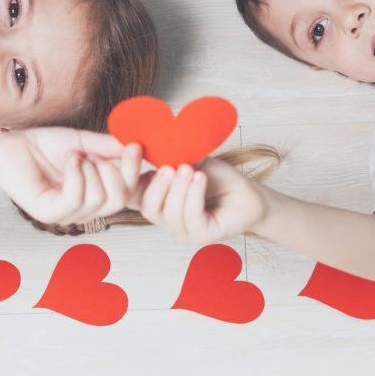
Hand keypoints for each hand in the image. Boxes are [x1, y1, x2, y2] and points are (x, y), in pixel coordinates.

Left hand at [0, 128, 142, 225]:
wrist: (11, 146)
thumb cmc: (44, 146)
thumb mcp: (84, 143)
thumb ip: (109, 148)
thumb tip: (137, 144)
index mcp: (95, 196)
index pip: (128, 194)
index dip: (135, 171)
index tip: (136, 146)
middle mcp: (83, 210)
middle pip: (120, 200)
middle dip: (115, 171)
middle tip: (93, 153)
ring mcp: (66, 215)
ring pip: (100, 198)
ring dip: (91, 168)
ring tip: (73, 155)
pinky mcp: (49, 213)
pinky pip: (77, 198)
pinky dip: (77, 173)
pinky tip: (69, 159)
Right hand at [130, 157, 267, 243]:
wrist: (246, 192)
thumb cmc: (216, 177)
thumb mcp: (189, 161)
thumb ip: (169, 156)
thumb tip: (150, 139)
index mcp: (156, 199)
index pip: (130, 193)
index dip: (127, 173)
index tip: (133, 148)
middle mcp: (165, 218)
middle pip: (147, 207)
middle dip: (157, 185)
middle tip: (168, 166)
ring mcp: (182, 230)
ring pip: (169, 213)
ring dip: (179, 188)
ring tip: (189, 170)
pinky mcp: (202, 236)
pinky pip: (190, 217)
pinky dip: (194, 195)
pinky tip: (200, 179)